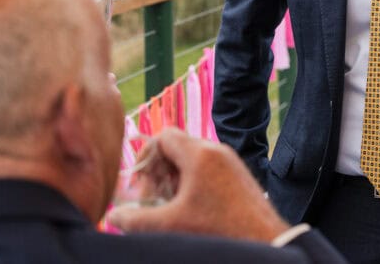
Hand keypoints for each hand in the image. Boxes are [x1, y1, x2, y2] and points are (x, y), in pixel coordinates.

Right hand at [108, 127, 289, 242]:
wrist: (266, 243)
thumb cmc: (219, 231)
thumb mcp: (171, 226)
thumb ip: (136, 220)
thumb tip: (112, 217)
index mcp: (199, 153)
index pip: (163, 136)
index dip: (145, 158)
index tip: (141, 184)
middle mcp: (216, 150)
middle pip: (177, 147)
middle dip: (159, 172)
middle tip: (152, 199)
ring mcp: (231, 161)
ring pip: (193, 159)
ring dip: (176, 179)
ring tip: (171, 207)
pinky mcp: (239, 175)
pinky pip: (209, 168)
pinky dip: (194, 183)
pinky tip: (191, 210)